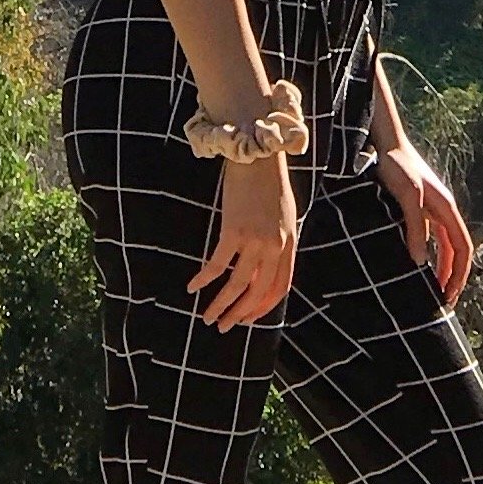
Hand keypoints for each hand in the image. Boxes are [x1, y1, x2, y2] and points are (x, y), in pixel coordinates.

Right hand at [192, 152, 297, 329]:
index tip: (247, 318)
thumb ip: (278, 243)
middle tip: (224, 327)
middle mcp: (274, 247)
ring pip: (237, 285)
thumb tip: (261, 268)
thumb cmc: (269, 183)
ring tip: (207, 318)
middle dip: (240, 314)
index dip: (262, 308)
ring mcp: (254, 241)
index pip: (279, 288)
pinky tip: (193, 287)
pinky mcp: (233, 232)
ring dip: (221, 305)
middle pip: (258, 292)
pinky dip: (204, 278)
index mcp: (289, 244)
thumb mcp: (284, 217)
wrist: (258, 156)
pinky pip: (217, 264)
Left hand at [376, 139, 475, 303]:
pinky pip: (429, 236)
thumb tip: (421, 262)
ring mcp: (431, 208)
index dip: (459, 274)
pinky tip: (415, 265)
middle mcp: (443, 209)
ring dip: (441, 267)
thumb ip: (415, 228)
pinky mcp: (417, 206)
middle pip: (456, 250)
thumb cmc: (396, 165)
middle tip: (442, 301)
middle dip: (453, 276)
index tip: (449, 296)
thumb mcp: (407, 197)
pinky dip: (428, 254)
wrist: (384, 141)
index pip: (463, 248)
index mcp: (446, 208)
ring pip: (443, 245)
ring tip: (431, 289)